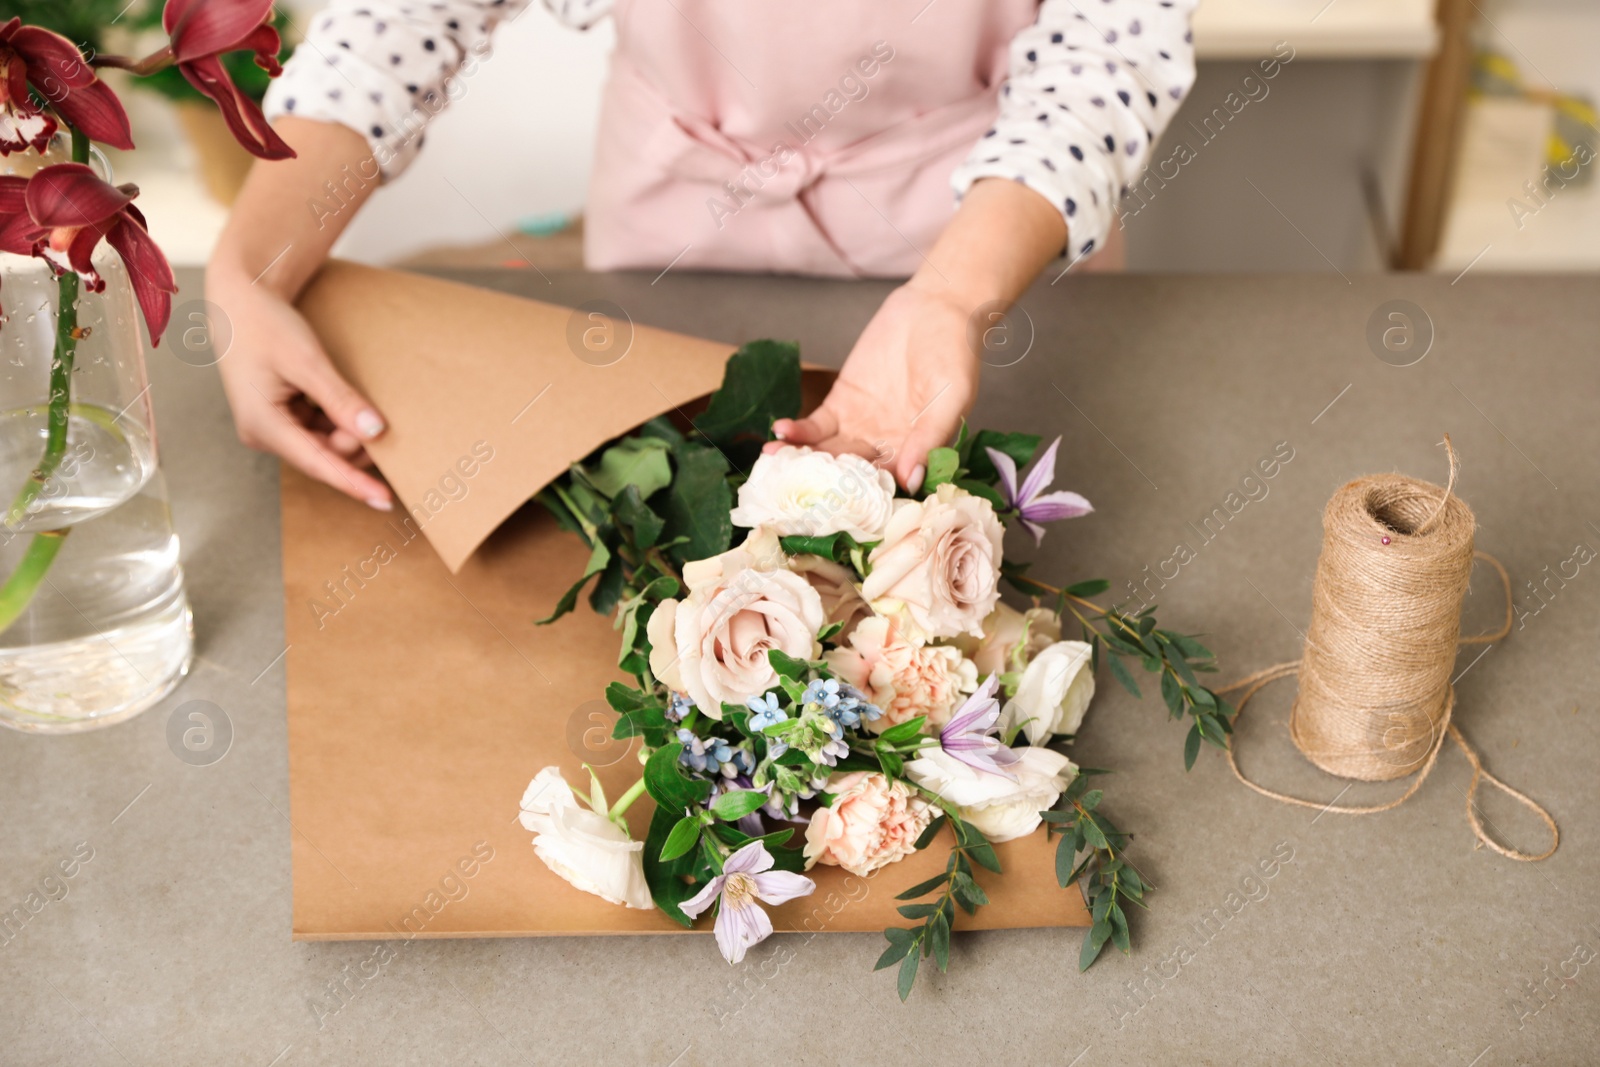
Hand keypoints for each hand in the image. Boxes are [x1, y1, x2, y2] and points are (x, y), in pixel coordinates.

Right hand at [209, 266, 392, 508]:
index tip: (384, 499)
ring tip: (347, 397)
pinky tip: (340, 400)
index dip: (354, 483)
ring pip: (326, 445)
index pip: (319, 464)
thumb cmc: (264, 326)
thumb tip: (374, 432)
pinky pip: (320, 431)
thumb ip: (340, 399)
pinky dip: (338, 421)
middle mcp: (265, 434)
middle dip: (353, 439)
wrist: (240, 302)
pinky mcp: (282, 419)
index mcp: (263, 425)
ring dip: (346, 429)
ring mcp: (273, 428)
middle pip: (326, 455)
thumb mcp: (307, 361)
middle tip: (367, 408)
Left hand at [772, 279, 979, 490]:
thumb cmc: (955, 357)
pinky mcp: (842, 402)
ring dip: (800, 459)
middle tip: (789, 488)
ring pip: (827, 453)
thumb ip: (930, 439)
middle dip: (819, 484)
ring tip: (773, 460)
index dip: (860, 499)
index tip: (834, 508)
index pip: (884, 487)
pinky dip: (799, 430)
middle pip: (848, 476)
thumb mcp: (951, 400)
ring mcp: (860, 426)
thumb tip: (912, 480)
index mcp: (914, 454)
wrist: (937, 310)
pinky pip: (816, 424)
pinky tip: (782, 431)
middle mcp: (885, 447)